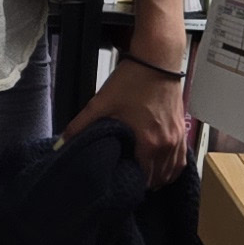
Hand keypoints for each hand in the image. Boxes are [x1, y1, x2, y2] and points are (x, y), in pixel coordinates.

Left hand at [66, 57, 191, 185]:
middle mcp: (167, 145)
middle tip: (126, 179)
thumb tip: (60, 144)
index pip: (143, 178)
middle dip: (142, 182)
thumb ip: (80, 126)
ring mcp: (178, 138)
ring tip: (141, 177)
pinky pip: (181, 160)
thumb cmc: (132, 81)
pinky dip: (171, 168)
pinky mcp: (182, 131)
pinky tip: (159, 166)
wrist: (156, 62)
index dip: (130, 182)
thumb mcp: (101, 103)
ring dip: (158, 178)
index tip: (117, 181)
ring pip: (172, 172)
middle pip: (158, 178)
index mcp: (149, 143)